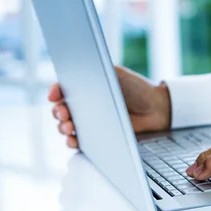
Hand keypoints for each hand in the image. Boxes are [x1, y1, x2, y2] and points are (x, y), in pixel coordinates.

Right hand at [48, 66, 171, 147]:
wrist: (156, 108)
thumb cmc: (137, 88)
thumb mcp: (117, 72)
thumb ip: (99, 68)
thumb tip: (79, 69)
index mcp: (85, 87)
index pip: (63, 89)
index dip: (55, 91)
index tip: (54, 95)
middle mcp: (84, 105)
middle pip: (60, 109)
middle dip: (58, 112)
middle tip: (63, 114)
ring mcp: (89, 122)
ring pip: (66, 126)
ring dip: (62, 128)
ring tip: (69, 128)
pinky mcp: (96, 137)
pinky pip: (79, 142)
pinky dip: (72, 142)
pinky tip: (72, 141)